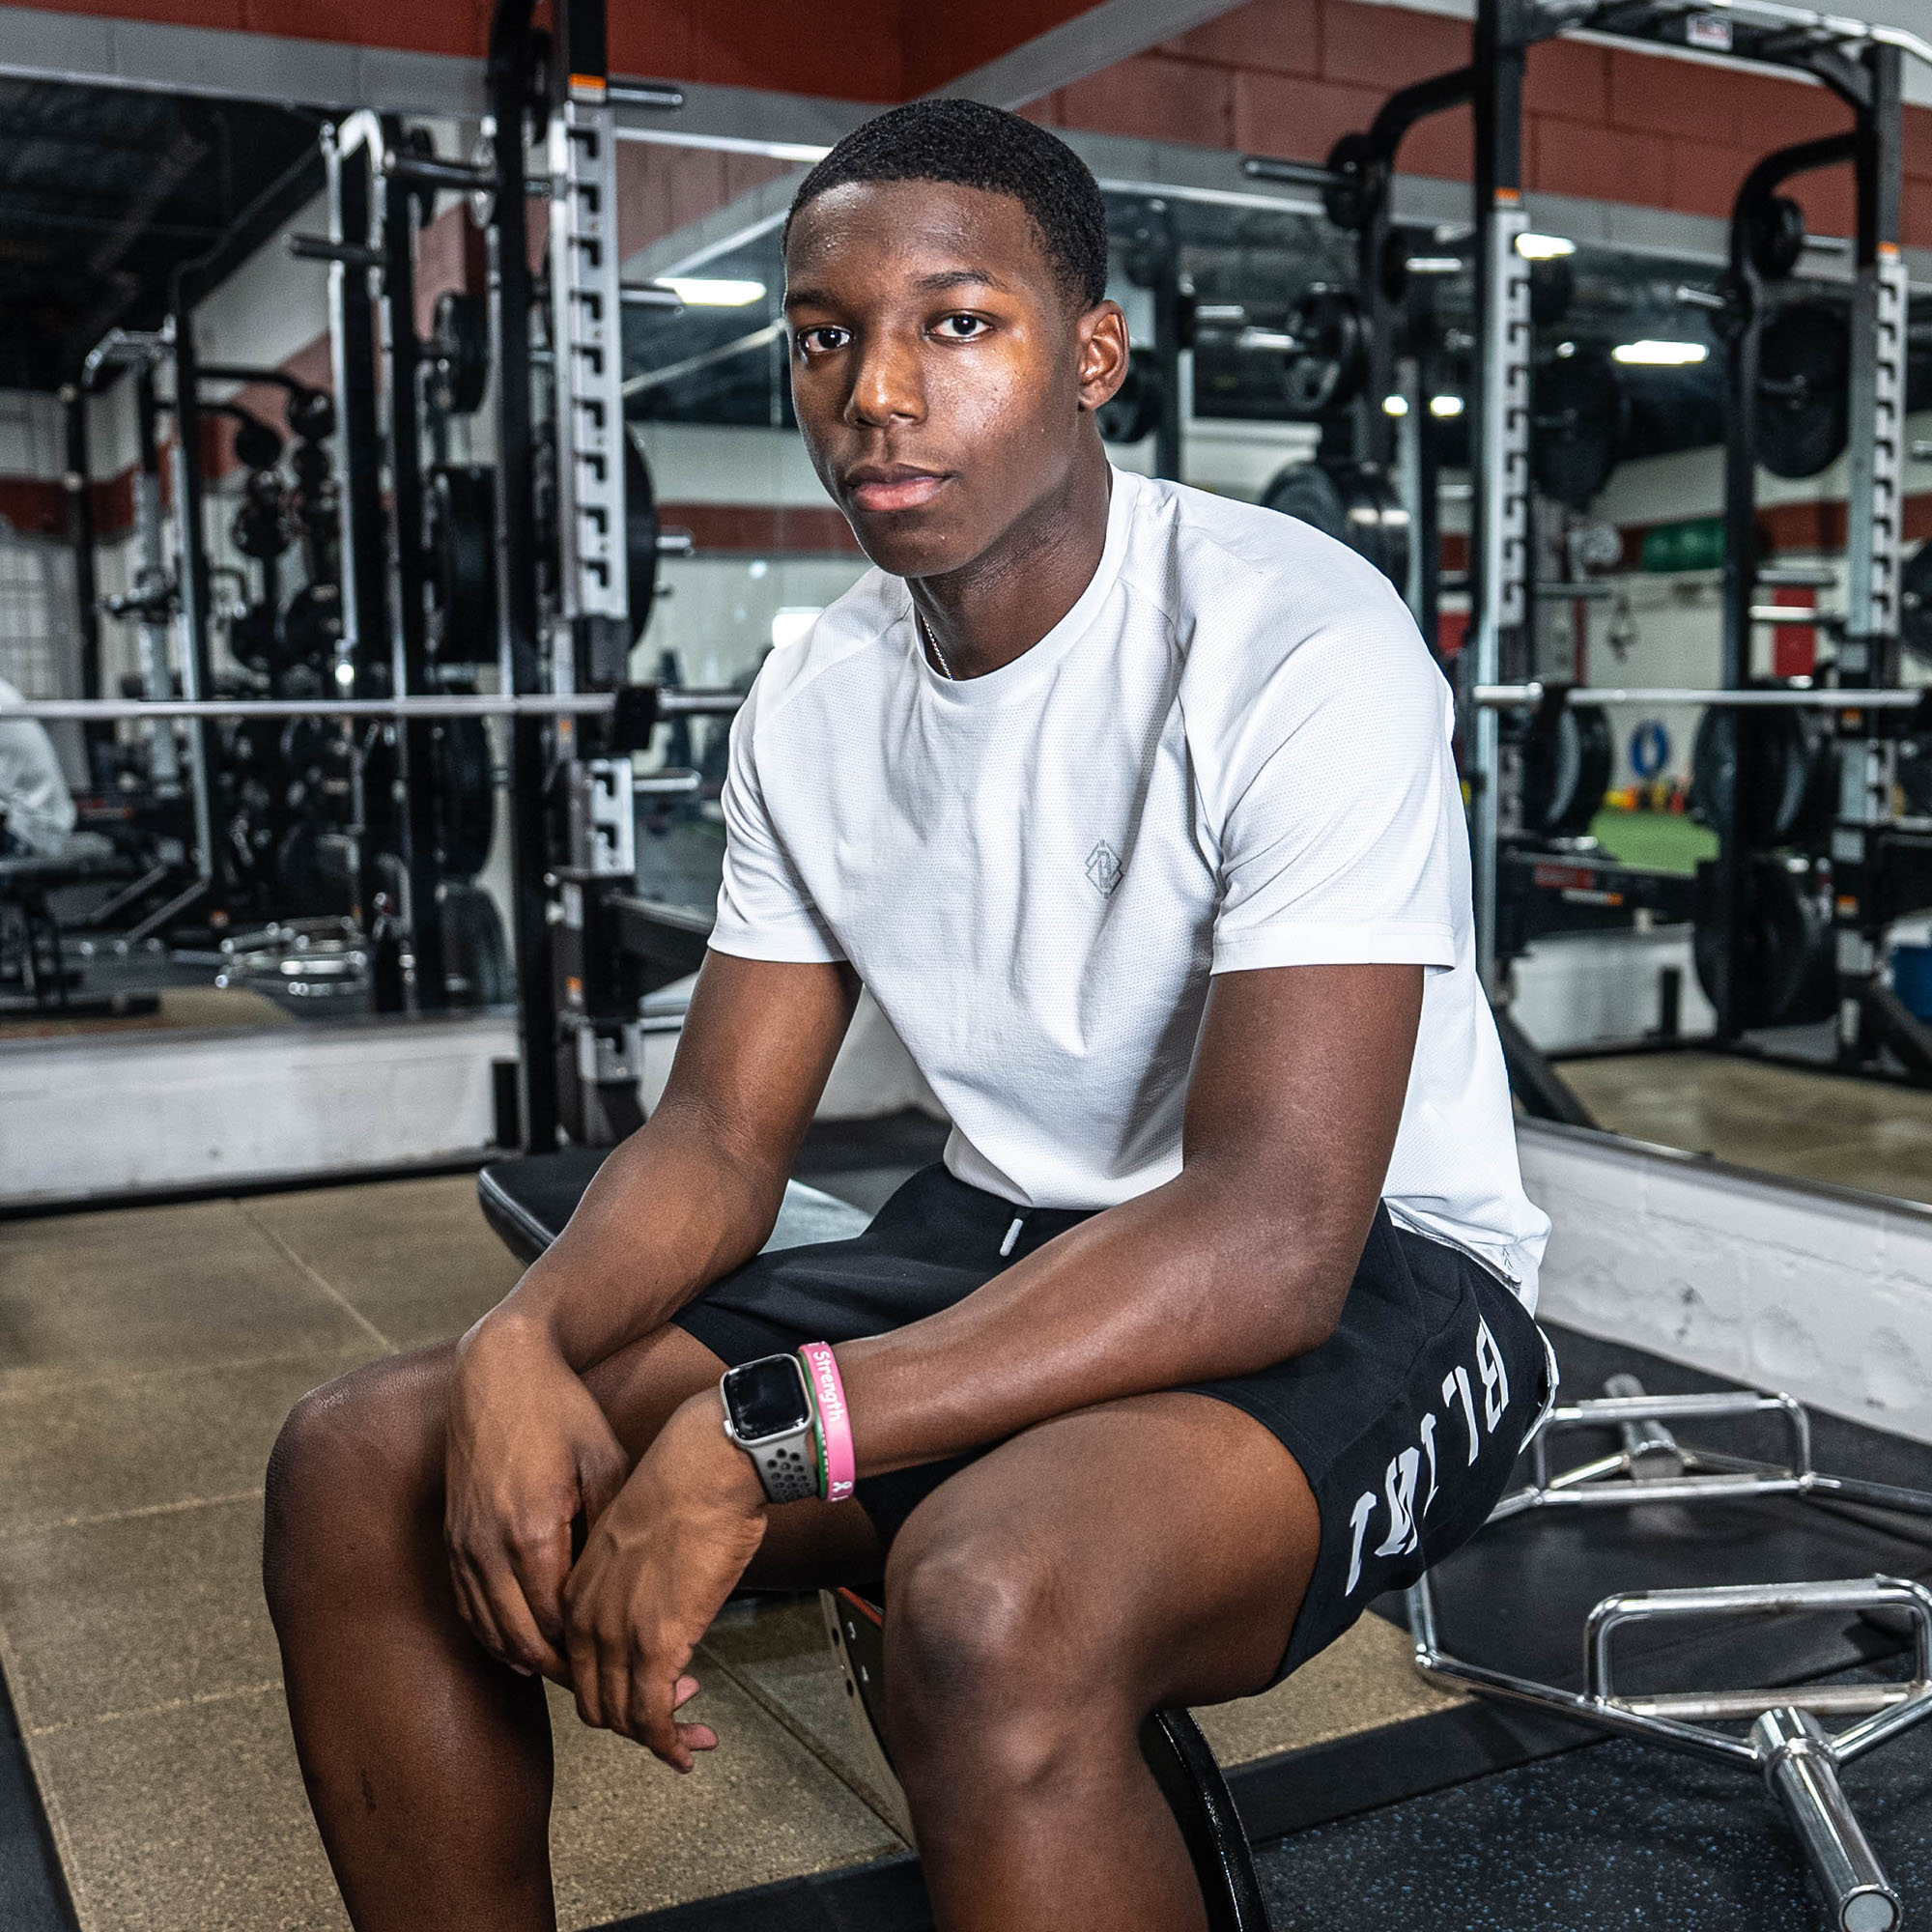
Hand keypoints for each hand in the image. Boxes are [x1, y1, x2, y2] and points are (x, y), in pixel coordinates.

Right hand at [445, 1312, 629, 1679]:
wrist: (498, 1369)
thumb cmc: (560, 1409)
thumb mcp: (604, 1459)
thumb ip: (610, 1523)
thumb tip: (620, 1580)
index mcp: (532, 1532)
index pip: (557, 1624)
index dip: (588, 1652)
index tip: (619, 1662)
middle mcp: (488, 1547)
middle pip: (522, 1639)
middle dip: (560, 1667)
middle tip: (597, 1680)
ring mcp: (462, 1544)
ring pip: (490, 1629)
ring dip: (526, 1655)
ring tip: (565, 1668)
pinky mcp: (451, 1536)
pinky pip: (467, 1605)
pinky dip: (493, 1633)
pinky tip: (520, 1644)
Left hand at [562, 1391, 768, 1768]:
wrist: (706, 1465)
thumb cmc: (684, 1485)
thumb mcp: (634, 1538)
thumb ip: (629, 1581)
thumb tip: (654, 1603)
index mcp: (576, 1591)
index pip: (578, 1668)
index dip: (615, 1690)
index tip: (652, 1691)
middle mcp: (585, 1619)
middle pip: (595, 1702)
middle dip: (635, 1721)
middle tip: (677, 1716)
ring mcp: (617, 1634)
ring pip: (622, 1717)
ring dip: (658, 1736)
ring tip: (692, 1735)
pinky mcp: (656, 1643)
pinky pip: (653, 1717)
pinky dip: (669, 1743)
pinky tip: (688, 1749)